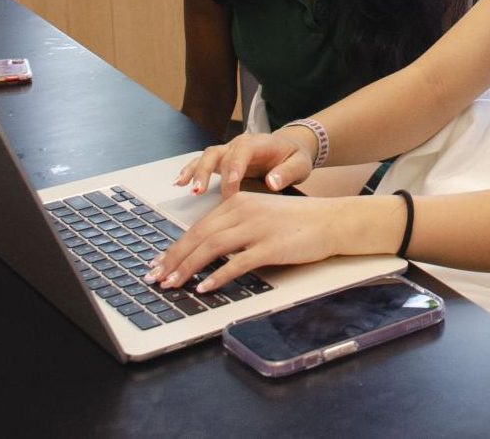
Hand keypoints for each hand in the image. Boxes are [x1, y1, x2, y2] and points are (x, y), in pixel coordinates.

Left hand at [148, 190, 359, 292]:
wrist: (332, 221)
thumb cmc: (298, 222)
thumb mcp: (260, 216)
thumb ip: (234, 227)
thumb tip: (205, 252)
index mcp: (239, 202)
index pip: (198, 226)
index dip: (175, 247)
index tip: (159, 264)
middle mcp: (245, 211)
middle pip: (199, 236)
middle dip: (173, 259)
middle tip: (156, 278)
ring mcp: (258, 228)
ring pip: (212, 247)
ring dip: (188, 268)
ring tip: (173, 285)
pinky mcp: (272, 246)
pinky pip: (238, 262)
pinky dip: (218, 276)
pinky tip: (205, 288)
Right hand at [173, 127, 313, 199]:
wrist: (291, 148)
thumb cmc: (294, 157)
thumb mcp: (300, 165)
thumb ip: (287, 173)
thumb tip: (271, 183)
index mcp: (259, 143)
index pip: (242, 151)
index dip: (234, 167)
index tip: (230, 187)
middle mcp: (240, 144)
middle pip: (218, 153)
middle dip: (207, 171)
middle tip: (200, 192)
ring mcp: (229, 151)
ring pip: (207, 156)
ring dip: (195, 171)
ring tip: (186, 188)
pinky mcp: (223, 160)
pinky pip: (202, 162)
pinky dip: (190, 171)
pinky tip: (178, 183)